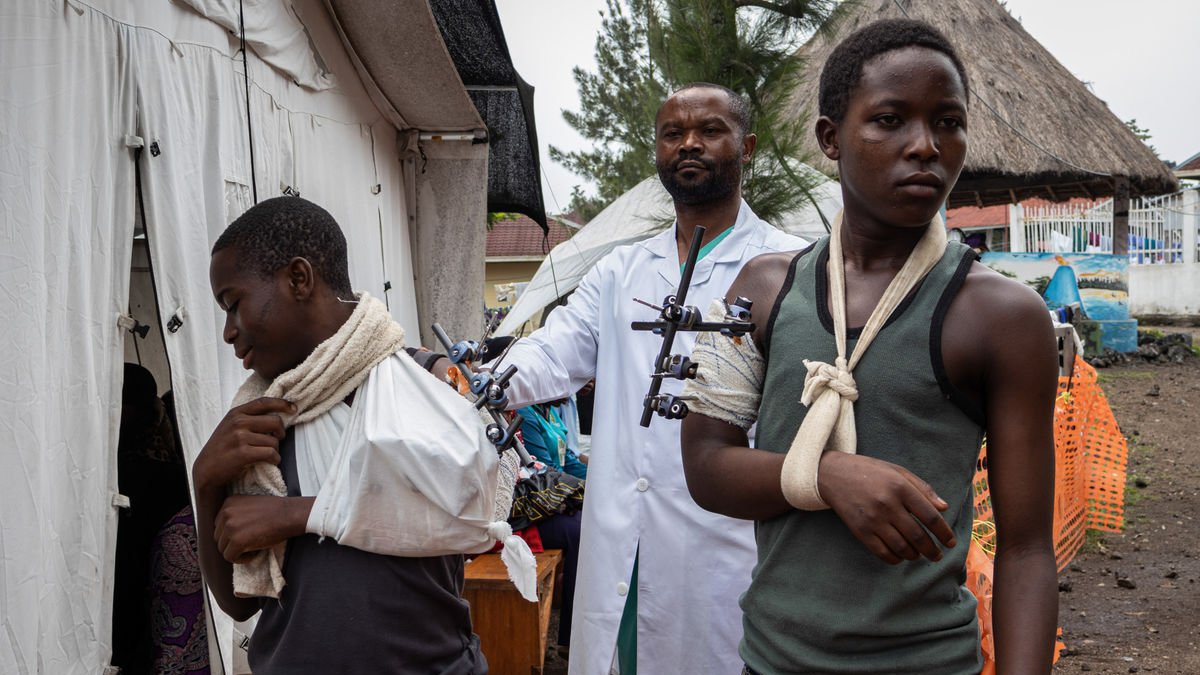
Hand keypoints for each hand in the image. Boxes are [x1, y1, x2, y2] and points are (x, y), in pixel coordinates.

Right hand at [193, 397, 293, 493]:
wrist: (206, 469)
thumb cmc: (223, 447)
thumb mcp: (230, 426)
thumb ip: (248, 418)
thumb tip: (276, 413)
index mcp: (236, 413)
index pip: (264, 402)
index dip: (282, 403)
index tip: (293, 408)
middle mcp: (238, 422)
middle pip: (275, 421)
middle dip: (281, 432)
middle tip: (277, 439)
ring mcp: (240, 437)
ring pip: (274, 441)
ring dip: (275, 450)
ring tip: (267, 455)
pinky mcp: (243, 453)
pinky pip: (270, 453)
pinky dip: (275, 459)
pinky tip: (271, 461)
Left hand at [215, 495, 311, 563]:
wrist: (289, 514)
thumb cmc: (275, 511)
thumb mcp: (249, 505)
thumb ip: (236, 513)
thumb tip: (227, 532)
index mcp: (228, 503)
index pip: (219, 525)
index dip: (231, 534)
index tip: (245, 535)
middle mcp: (226, 513)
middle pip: (219, 537)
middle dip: (232, 543)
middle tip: (249, 544)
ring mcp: (230, 527)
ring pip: (223, 548)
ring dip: (236, 551)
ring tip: (253, 548)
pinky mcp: (237, 541)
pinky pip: (230, 557)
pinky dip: (241, 559)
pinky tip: (254, 553)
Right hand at [818, 452, 955, 563]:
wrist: (833, 474)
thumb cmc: (869, 471)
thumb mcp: (897, 471)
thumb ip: (923, 488)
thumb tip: (944, 508)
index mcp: (900, 487)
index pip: (930, 516)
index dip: (944, 532)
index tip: (951, 542)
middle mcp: (887, 504)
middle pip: (918, 536)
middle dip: (933, 550)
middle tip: (938, 556)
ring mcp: (873, 519)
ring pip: (902, 547)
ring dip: (915, 555)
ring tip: (919, 555)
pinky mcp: (860, 530)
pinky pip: (883, 552)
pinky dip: (896, 559)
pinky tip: (901, 556)